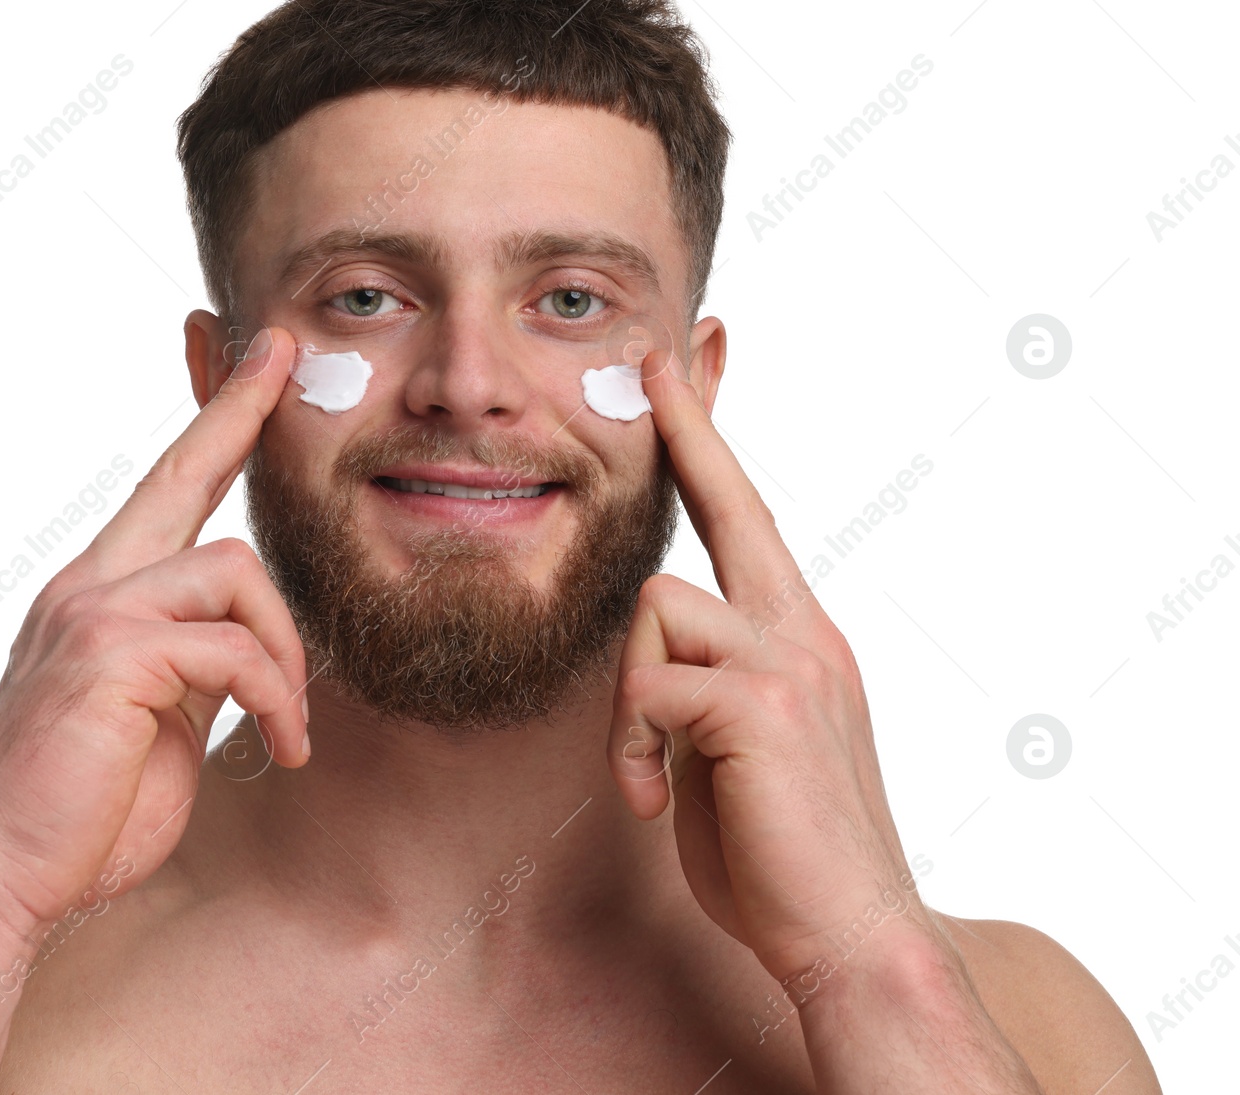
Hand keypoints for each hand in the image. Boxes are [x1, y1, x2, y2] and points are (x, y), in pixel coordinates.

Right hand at [0, 326, 310, 936]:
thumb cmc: (80, 809)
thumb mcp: (153, 719)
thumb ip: (192, 664)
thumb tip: (243, 641)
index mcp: (96, 594)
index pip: (161, 489)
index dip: (210, 421)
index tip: (252, 361)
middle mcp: (87, 584)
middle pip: (179, 472)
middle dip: (237, 409)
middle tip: (283, 354)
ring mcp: (92, 613)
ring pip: (234, 570)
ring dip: (285, 650)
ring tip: (288, 722)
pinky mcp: (110, 656)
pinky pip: (232, 647)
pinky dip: (274, 697)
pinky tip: (280, 746)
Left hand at [606, 345, 925, 983]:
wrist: (852, 937)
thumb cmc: (783, 852)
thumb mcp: (735, 751)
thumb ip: (704, 689)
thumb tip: (656, 660)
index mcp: (800, 640)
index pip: (751, 520)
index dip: (713, 442)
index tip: (690, 366)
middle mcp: (804, 632)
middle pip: (731, 504)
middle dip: (690, 427)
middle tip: (655, 361)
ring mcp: (790, 662)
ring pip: (657, 607)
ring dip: (627, 697)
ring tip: (647, 776)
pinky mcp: (760, 705)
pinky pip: (651, 682)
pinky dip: (632, 746)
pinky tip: (654, 802)